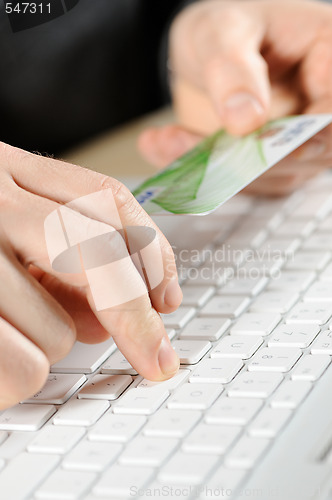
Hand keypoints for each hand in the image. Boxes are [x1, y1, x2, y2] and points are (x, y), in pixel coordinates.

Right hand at [0, 142, 180, 409]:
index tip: (169, 298)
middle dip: (136, 319)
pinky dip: (19, 376)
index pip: (107, 200)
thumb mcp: (7, 226)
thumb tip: (115, 312)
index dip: (153, 252)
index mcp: (6, 168)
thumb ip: (63, 256)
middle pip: (97, 257)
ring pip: (59, 328)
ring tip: (7, 326)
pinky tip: (0, 352)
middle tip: (158, 359)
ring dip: (49, 342)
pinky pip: (23, 369)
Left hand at [139, 0, 331, 195]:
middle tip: (191, 152)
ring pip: (275, 175)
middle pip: (310, 152)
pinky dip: (206, 174)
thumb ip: (232, 68)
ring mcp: (301, 139)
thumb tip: (246, 120)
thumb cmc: (227, 27)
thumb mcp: (221, 30)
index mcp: (329, 58)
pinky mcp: (274, 163)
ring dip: (217, 170)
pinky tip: (164, 148)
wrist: (212, 51)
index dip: (309, 134)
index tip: (259, 142)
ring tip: (162, 143)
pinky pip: (247, 181)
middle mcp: (324, 105)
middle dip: (247, 160)